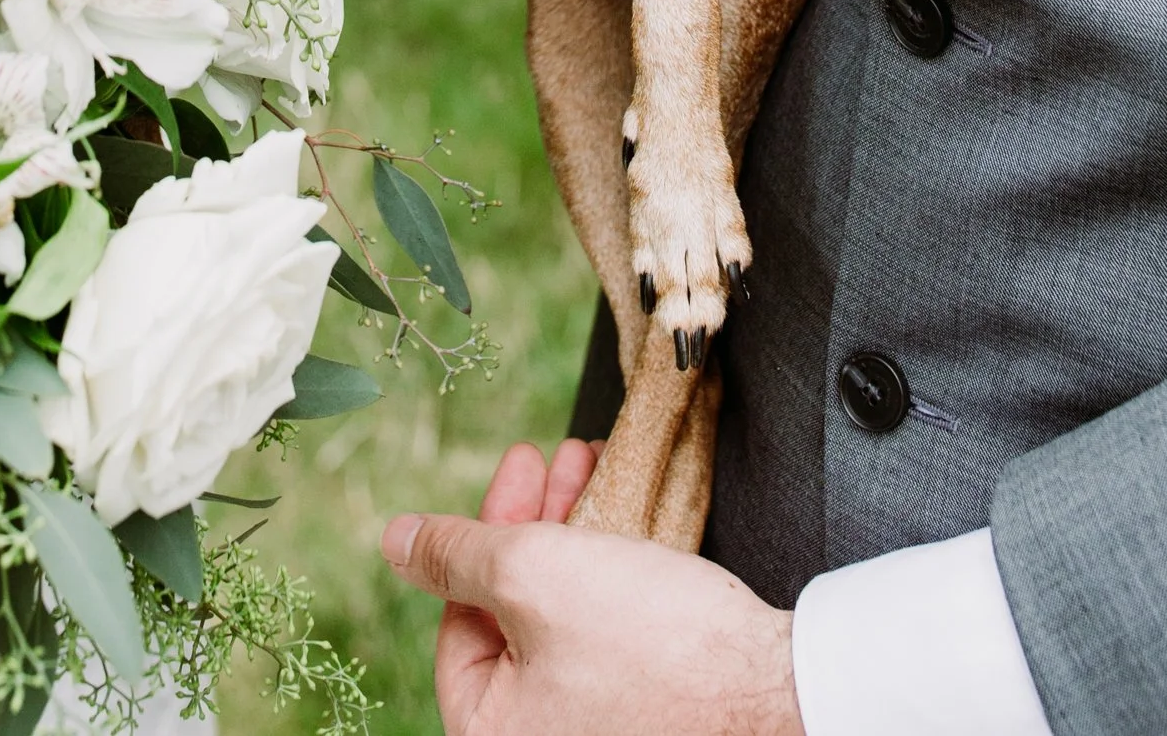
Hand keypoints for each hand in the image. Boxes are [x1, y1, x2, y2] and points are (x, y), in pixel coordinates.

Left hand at [383, 442, 802, 735]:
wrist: (772, 687)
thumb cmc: (651, 642)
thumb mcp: (533, 575)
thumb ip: (455, 554)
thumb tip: (394, 542)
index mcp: (495, 733)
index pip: (459, 624)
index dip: (483, 534)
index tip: (521, 463)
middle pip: (512, 617)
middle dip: (534, 522)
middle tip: (558, 459)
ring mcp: (597, 729)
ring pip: (563, 618)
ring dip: (574, 534)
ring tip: (599, 470)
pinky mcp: (646, 713)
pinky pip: (607, 637)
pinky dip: (610, 575)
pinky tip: (629, 519)